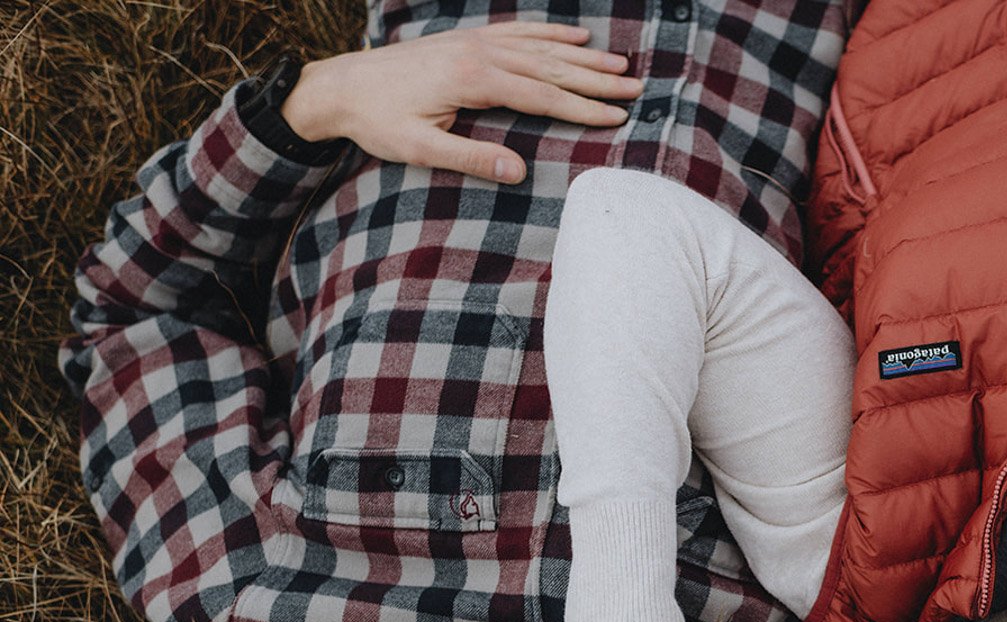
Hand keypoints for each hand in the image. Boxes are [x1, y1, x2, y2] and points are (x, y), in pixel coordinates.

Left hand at [283, 23, 643, 183]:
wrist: (339, 86)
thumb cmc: (378, 122)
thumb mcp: (420, 149)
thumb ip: (471, 160)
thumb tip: (519, 173)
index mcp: (472, 79)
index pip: (542, 94)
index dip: (582, 107)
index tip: (617, 116)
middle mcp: (478, 53)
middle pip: (550, 66)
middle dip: (595, 78)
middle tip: (635, 87)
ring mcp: (473, 41)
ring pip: (539, 46)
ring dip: (582, 55)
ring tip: (618, 63)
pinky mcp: (466, 39)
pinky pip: (518, 32)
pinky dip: (549, 32)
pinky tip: (574, 35)